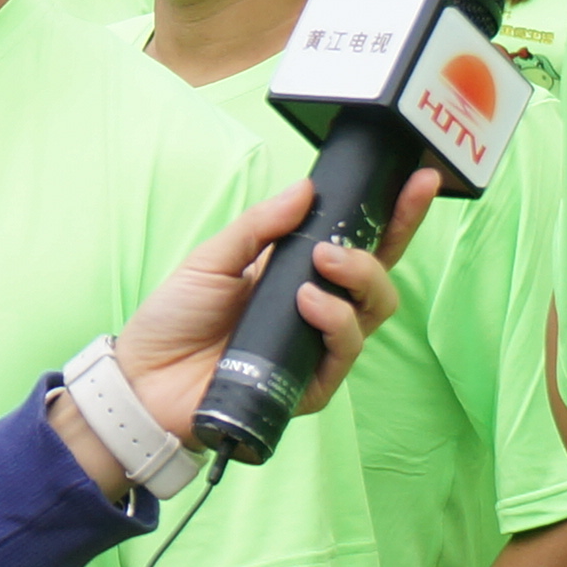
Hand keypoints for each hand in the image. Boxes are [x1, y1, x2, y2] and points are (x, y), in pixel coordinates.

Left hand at [115, 173, 433, 436]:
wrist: (145, 376)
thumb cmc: (178, 316)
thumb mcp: (214, 258)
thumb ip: (260, 226)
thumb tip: (306, 189)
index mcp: (301, 274)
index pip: (363, 243)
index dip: (396, 215)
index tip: (420, 180)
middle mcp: (319, 311)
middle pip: (380, 282)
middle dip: (376, 254)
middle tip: (335, 248)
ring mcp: (317, 350)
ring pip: (372, 315)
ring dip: (356, 285)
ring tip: (317, 274)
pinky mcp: (310, 386)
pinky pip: (343, 356)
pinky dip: (335, 324)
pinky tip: (308, 306)